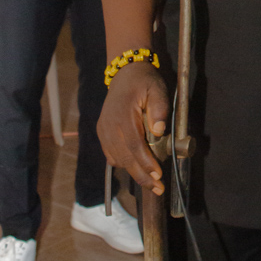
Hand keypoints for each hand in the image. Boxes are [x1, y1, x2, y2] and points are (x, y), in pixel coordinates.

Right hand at [98, 63, 169, 194]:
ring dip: (133, 172)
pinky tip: (135, 168)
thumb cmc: (144, 82)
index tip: (158, 175)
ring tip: (150, 182)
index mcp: (123, 115)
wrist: (125, 72)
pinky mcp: (102, 132)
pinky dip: (122, 163)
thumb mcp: (157, 89)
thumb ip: (159, 109)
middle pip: (125, 157)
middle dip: (141, 175)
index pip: (134, 145)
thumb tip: (159, 131)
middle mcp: (109, 125)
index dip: (145, 163)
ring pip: (117, 158)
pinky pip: (111, 154)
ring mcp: (103, 129)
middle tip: (157, 188)